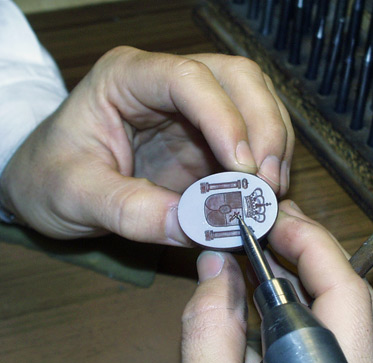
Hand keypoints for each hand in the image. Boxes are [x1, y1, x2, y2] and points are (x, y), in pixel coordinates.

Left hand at [0, 47, 292, 243]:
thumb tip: (196, 227)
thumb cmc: (51, 176)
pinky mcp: (208, 137)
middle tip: (267, 181)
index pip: (188, 78)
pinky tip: (267, 191)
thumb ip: (130, 211)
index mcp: (128, 78)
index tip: (241, 167)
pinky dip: (268, 161)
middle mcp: (168, 82)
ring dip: (274, 143)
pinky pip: (252, 136)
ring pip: (255, 100)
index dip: (224, 117)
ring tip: (271, 190)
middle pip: (237, 78)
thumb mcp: (75, 195)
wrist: (51, 183)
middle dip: (263, 127)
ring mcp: (194, 108)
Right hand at [178, 200, 372, 362]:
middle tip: (273, 229)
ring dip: (311, 282)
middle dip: (312, 253)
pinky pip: (342, 343)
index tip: (273, 220)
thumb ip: (209, 329)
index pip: (343, 291)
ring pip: (351, 318)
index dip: (310, 243)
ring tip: (271, 257)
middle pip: (354, 297)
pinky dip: (308, 315)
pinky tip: (275, 308)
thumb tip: (217, 267)